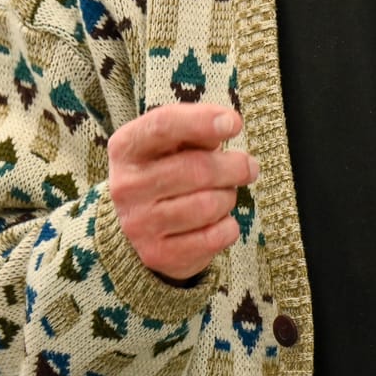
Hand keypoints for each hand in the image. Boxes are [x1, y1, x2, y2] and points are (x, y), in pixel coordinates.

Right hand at [106, 103, 257, 282]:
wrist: (139, 225)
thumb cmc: (165, 170)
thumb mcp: (171, 142)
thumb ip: (196, 129)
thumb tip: (227, 124)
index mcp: (126, 148)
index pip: (163, 126)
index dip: (202, 121)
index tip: (234, 123)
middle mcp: (126, 186)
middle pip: (197, 169)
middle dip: (234, 167)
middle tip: (249, 167)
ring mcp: (139, 224)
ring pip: (208, 205)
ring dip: (228, 197)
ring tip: (225, 194)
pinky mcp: (157, 254)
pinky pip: (213, 237)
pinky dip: (228, 227)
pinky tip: (221, 220)